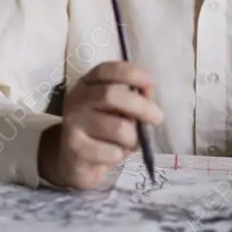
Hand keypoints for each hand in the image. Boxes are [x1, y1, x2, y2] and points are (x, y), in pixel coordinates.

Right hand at [37, 61, 162, 189]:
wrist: (72, 161)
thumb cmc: (101, 132)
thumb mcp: (116, 110)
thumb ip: (133, 98)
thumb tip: (149, 91)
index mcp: (88, 83)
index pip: (107, 70)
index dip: (130, 73)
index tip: (151, 82)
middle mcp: (77, 98)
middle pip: (111, 95)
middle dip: (141, 106)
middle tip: (158, 117)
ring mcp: (73, 123)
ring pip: (118, 127)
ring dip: (133, 138)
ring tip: (128, 143)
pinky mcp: (75, 148)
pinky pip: (112, 152)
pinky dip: (121, 156)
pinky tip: (113, 155)